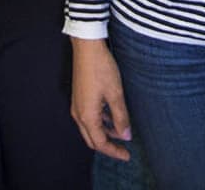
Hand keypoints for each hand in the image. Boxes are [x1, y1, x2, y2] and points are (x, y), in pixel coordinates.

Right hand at [70, 37, 132, 160]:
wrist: (87, 47)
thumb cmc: (101, 69)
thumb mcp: (115, 94)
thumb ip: (121, 117)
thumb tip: (126, 135)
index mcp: (87, 116)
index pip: (100, 143)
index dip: (114, 152)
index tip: (127, 156)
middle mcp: (79, 114)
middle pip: (92, 139)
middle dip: (108, 146)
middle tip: (124, 150)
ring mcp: (77, 106)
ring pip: (90, 128)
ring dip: (105, 133)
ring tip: (122, 132)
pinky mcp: (79, 97)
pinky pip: (89, 117)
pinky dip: (101, 122)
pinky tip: (112, 117)